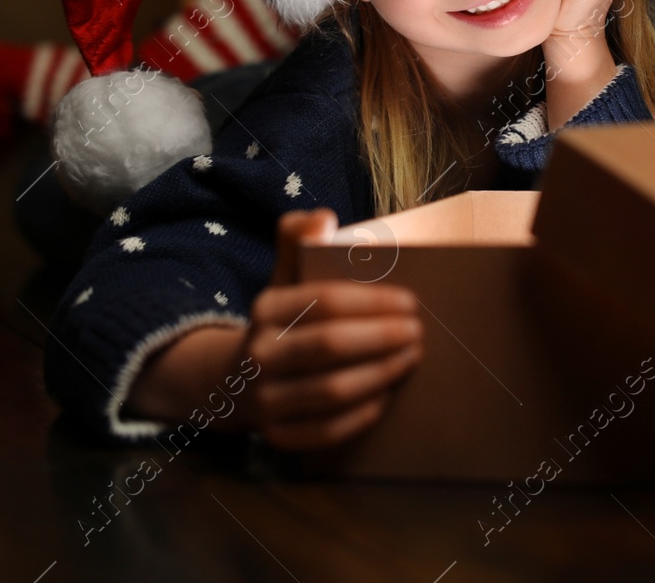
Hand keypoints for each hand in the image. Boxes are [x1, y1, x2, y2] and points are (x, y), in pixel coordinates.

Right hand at [241, 207, 423, 450]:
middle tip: (417, 332)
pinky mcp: (275, 436)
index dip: (373, 301)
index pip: (325, 301)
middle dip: (382, 338)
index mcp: (265, 309)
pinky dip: (360, 416)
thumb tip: (322, 217)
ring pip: (331, 392)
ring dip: (380, 375)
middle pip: (330, 346)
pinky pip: (325, 432)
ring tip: (410, 359)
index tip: (411, 302)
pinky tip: (386, 395)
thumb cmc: (283, 321)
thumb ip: (299, 240)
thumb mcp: (284, 276)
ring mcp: (264, 400)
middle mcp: (259, 355)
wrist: (236, 380)